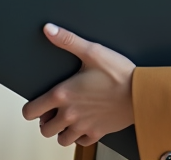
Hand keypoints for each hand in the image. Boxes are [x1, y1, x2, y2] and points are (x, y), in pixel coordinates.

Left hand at [22, 24, 135, 146]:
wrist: (141, 93)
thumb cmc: (118, 73)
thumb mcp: (92, 51)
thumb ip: (68, 40)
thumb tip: (48, 29)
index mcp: (63, 95)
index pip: (30, 112)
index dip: (29, 108)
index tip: (36, 104)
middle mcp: (70, 114)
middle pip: (44, 130)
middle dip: (45, 121)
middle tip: (52, 111)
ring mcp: (83, 126)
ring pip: (61, 140)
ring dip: (61, 131)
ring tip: (67, 119)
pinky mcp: (98, 133)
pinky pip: (81, 142)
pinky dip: (80, 136)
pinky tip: (84, 123)